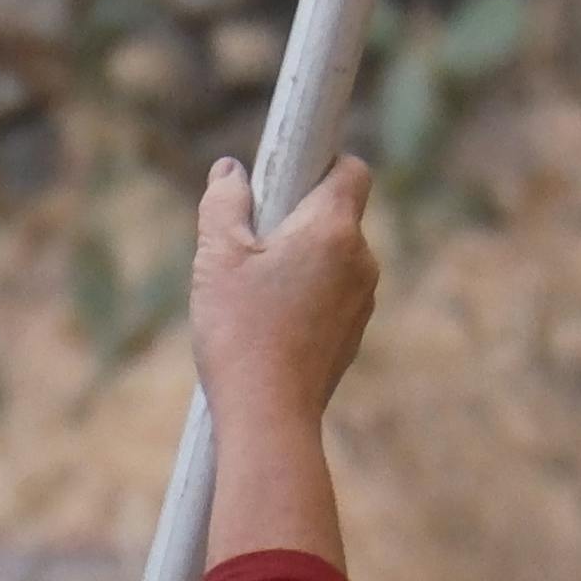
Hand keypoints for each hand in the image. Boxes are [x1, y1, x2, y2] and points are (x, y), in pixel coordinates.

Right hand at [185, 154, 376, 436]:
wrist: (270, 418)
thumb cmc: (241, 332)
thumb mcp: (217, 256)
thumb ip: (223, 202)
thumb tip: (229, 171)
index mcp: (333, 228)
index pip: (351, 169)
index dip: (321, 162)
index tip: (285, 178)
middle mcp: (360, 260)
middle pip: (337, 214)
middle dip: (297, 217)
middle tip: (251, 243)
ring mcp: (362, 301)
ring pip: (333, 258)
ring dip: (300, 259)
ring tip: (254, 290)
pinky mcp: (353, 334)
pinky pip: (332, 296)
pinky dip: (307, 295)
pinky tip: (269, 322)